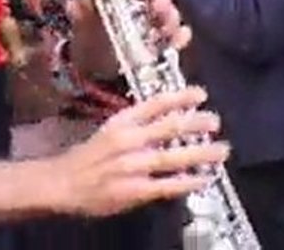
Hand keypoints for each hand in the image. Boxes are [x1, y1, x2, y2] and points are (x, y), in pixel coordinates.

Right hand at [49, 86, 228, 216]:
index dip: (179, 97)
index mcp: (121, 122)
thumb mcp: (109, 131)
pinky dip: (187, 182)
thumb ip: (136, 126)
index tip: (200, 93)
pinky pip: (166, 186)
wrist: (63, 183)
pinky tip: (204, 179)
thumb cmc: (87, 157)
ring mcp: (132, 166)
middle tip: (215, 120)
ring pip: (172, 157)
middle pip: (168, 128)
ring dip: (200, 154)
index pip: (155, 104)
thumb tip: (167, 119)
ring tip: (221, 150)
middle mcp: (128, 140)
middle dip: (195, 123)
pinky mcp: (134, 190)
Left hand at [68, 0, 191, 77]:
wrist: (99, 82)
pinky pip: (177, 38)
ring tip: (168, 24)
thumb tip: (74, 4)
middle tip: (159, 4)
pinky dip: (180, 37)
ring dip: (170, 16)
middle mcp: (142, 7)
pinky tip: (181, 37)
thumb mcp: (84, 32)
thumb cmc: (91, 50)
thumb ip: (82, 17)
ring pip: (169, 14)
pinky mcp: (166, 46)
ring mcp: (156, 26)